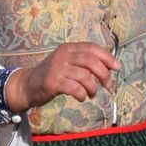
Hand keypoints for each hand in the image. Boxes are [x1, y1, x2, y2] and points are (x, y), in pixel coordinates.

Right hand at [3, 43, 119, 112]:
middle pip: (91, 61)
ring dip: (93, 88)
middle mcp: (63, 55)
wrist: (28, 84)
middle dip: (104, 74)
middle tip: (108, 85)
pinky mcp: (52, 82)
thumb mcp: (67, 62)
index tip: (117, 67)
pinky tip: (81, 97)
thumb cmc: (53, 74)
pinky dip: (82, 94)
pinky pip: (75, 88)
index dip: (107, 57)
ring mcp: (57, 68)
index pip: (92, 48)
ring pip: (85, 76)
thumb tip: (110, 66)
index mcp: (68, 48)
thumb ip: (85, 62)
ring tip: (91, 94)